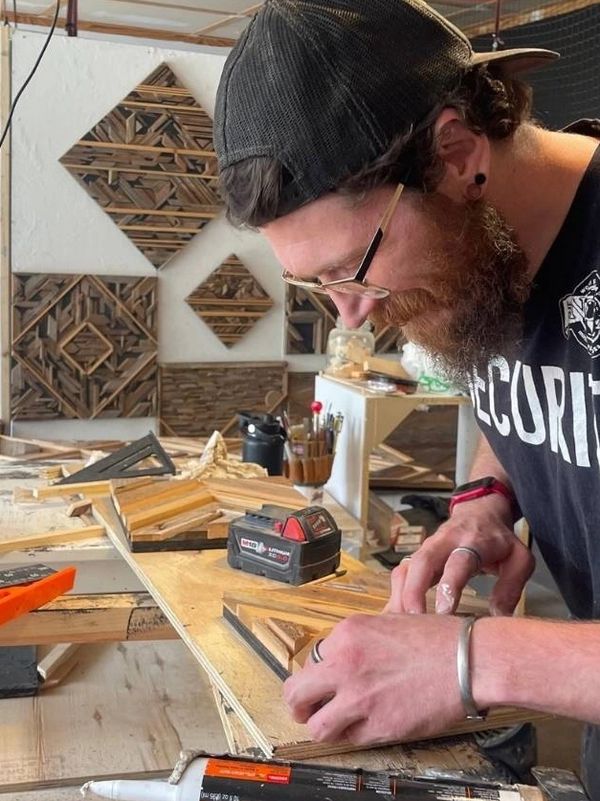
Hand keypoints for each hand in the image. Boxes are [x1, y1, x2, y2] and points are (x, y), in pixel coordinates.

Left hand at [284, 613, 466, 744]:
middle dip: (299, 704)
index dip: (318, 673)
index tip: (324, 681)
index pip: (312, 659)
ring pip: (317, 725)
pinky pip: (350, 738)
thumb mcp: (388, 622)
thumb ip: (358, 641)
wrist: (468, 660)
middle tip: (307, 708)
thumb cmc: (437, 639)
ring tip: (334, 723)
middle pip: (297, 693)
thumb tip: (340, 657)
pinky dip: (354, 735)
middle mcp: (345, 663)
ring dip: (323, 725)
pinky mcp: (378, 726)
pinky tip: (367, 725)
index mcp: (347, 633)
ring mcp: (359, 697)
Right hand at [386, 495, 534, 616]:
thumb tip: (497, 617)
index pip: (459, 561)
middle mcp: (445, 542)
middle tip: (414, 621)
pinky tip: (396, 618)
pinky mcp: (418, 557)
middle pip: (422, 562)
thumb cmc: (499, 540)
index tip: (444, 612)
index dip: (449, 585)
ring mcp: (427, 548)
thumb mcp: (518, 558)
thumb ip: (510, 586)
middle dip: (413, 591)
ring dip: (401, 596)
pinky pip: (401, 574)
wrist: (479, 513)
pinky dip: (396, 595)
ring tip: (403, 626)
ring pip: (406, 568)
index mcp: (474, 541)